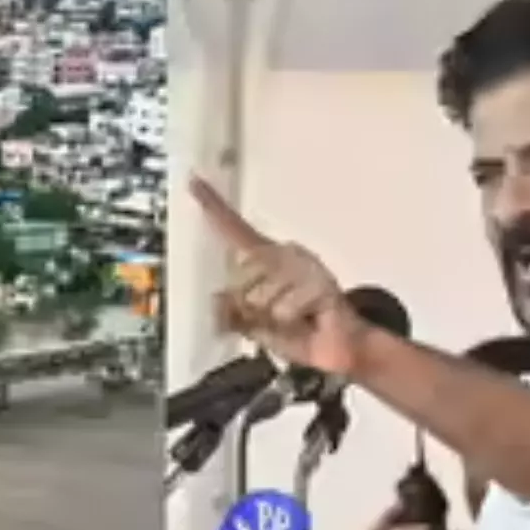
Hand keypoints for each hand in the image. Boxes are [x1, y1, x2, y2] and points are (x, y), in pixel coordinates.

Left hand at [190, 174, 369, 374]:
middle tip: (274, 317)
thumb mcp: (253, 326)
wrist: (336, 349)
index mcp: (264, 258)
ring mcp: (303, 264)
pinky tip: (308, 320)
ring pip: (260, 297)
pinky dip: (290, 323)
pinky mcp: (321, 281)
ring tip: (293, 319)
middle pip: (240, 277)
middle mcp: (283, 253)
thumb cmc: (296, 332)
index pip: (233, 229)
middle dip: (249, 308)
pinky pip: (283, 310)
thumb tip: (217, 299)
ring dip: (272, 319)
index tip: (193, 181)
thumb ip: (231, 314)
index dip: (212, 206)